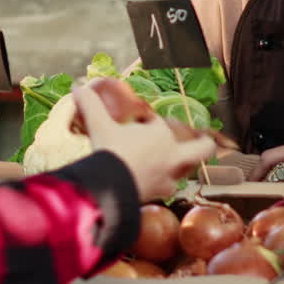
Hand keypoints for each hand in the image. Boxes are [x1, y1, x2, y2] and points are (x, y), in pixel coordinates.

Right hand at [73, 84, 215, 200]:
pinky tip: (148, 182)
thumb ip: (90, 105)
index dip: (149, 122)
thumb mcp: (99, 125)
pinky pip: (166, 187)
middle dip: (204, 143)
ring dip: (178, 166)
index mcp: (161, 135)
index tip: (138, 122)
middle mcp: (172, 156)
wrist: (108, 190)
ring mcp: (169, 178)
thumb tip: (78, 88)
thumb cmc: (110, 152)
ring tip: (166, 164)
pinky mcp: (160, 196)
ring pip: (185, 171)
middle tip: (203, 139)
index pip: (160, 123)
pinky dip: (160, 183)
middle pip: (202, 149)